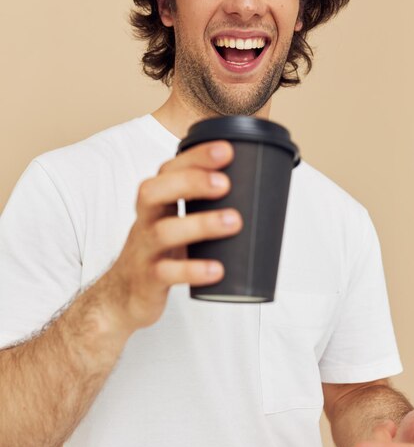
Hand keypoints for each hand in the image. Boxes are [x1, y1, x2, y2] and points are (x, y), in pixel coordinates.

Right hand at [99, 140, 242, 331]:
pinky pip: (167, 273)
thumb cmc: (159, 253)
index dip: (194, 158)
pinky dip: (192, 270)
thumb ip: (201, 208)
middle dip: (190, 182)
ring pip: (164, 232)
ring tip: (233, 221)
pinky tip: (217, 270)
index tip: (226, 150)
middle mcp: (145, 222)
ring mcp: (144, 250)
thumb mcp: (173, 224)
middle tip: (225, 183)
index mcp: (155, 204)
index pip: (167, 171)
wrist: (123, 296)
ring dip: (200, 224)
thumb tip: (257, 191)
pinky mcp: (148, 280)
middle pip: (155, 192)